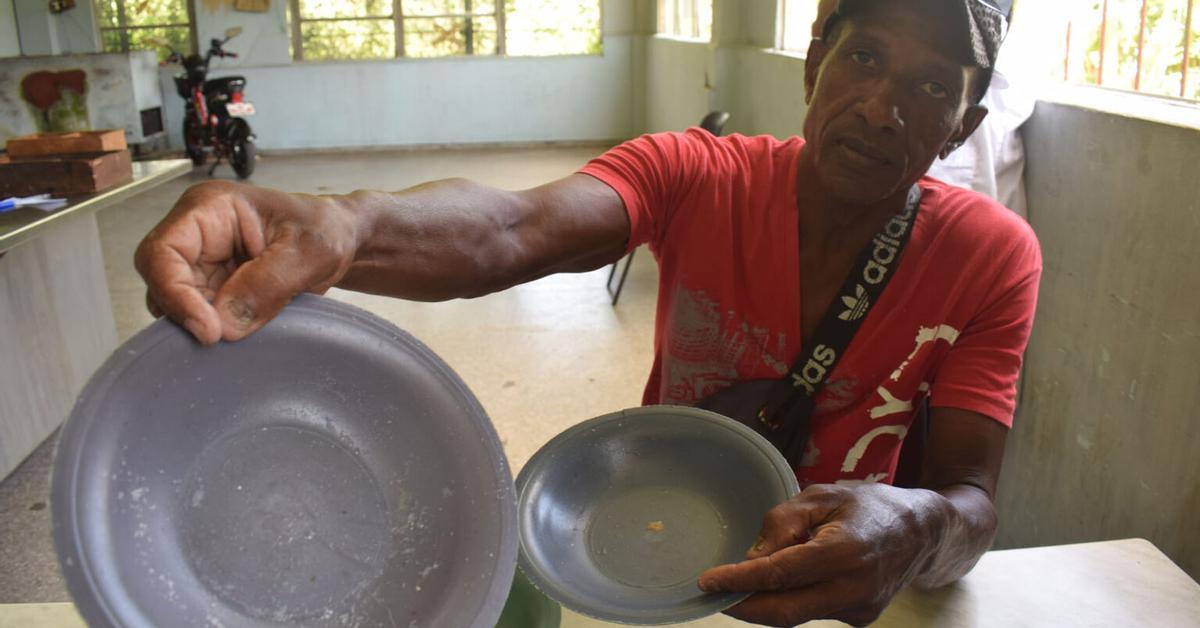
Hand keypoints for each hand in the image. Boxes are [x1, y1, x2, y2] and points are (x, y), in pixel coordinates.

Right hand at [135, 180, 358, 344]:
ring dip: (199, 323)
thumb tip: (224, 323)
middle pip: (162, 280)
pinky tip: (240, 333)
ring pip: (175, 302)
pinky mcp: (214, 286)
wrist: (341, 240)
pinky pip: (198, 314)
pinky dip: (214, 328)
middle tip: (222, 337)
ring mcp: (202, 261)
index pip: (162, 252)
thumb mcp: (309, 253)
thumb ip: (268, 284)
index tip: (209, 330)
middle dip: (187, 312)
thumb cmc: (326, 230)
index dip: (174, 293)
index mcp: (210, 208)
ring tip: (238, 332)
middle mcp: (196, 233)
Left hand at [698, 483, 945, 626]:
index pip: (780, 574)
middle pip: (784, 611)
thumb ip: (784, 522)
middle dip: (742, 607)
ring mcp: (859, 609)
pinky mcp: (860, 619)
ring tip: (746, 579)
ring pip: (797, 614)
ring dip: (764, 602)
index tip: (707, 581)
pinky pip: (813, 612)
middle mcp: (853, 587)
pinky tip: (789, 580)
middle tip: (712, 595)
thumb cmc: (867, 506)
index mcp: (843, 551)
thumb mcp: (822, 496)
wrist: (922, 532)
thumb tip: (751, 558)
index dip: (740, 580)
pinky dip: (791, 599)